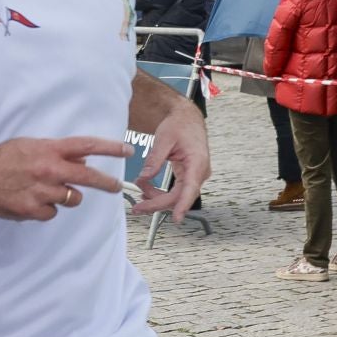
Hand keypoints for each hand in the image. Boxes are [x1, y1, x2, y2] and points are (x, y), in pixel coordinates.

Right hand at [0, 136, 130, 222]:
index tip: (128, 149)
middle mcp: (50, 169)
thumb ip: (56, 153)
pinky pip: (52, 213)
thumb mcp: (30, 146)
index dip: (110, 148)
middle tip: (117, 186)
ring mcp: (42, 191)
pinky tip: (31, 201)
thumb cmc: (1, 157)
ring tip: (47, 191)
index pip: (87, 145)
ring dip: (66, 196)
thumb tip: (81, 160)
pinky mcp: (33, 210)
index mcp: (49, 149)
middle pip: (89, 177)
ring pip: (72, 198)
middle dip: (107, 183)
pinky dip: (46, 209)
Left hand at [126, 104, 210, 222]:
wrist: (187, 118)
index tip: (176, 218)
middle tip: (137, 208)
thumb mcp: (164, 138)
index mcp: (197, 162)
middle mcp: (199, 172)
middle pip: (179, 196)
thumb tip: (144, 178)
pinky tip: (146, 189)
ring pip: (176, 196)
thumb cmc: (180, 125)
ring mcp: (194, 175)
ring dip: (157, 197)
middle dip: (157, 203)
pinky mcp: (188, 176)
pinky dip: (161, 192)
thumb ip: (155, 159)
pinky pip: (175, 190)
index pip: (191, 188)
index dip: (183, 205)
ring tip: (139, 189)